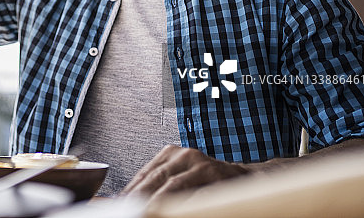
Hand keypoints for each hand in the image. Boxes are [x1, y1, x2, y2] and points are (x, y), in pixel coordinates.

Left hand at [122, 145, 248, 201]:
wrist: (243, 178)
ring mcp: (200, 163)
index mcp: (171, 153)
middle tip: (129, 210)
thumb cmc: (206, 181)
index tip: (120, 204)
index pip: (145, 174)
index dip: (131, 190)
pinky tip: (171, 210)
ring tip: (145, 211)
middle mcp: (184, 154)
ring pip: (172, 185)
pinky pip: (194, 192)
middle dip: (140, 197)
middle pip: (155, 178)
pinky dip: (182, 203)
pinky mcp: (214, 173)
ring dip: (157, 202)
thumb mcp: (179, 177)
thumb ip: (158, 186)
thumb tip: (129, 200)